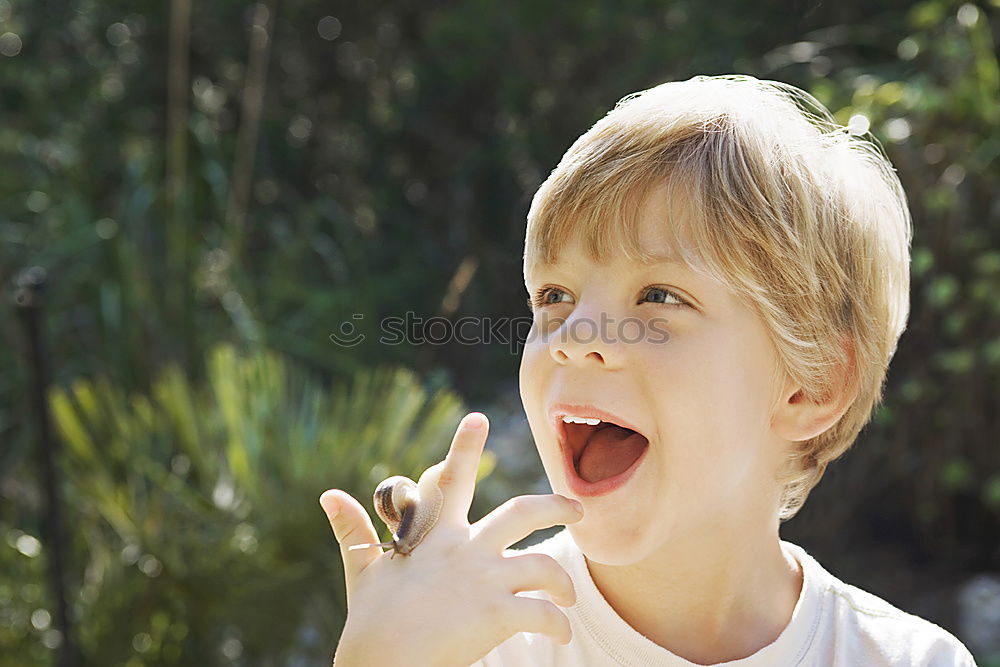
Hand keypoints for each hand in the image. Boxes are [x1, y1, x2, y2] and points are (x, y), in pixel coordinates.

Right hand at [319, 412, 583, 666]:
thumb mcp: (364, 571)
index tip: (479, 418)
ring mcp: (484, 580)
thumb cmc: (372, 622)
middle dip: (556, 506)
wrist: (382, 664)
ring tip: (568, 598)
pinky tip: (561, 635)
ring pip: (544, 566)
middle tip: (579, 508)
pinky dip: (558, 625)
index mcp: (435, 536)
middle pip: (523, 512)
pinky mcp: (497, 614)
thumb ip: (353, 530)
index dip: (463, 447)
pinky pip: (545, 615)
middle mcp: (466, 550)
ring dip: (563, 582)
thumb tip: (328, 495)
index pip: (450, 480)